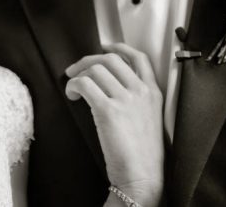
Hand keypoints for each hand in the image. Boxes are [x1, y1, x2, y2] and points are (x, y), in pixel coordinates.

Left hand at [65, 43, 163, 206]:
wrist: (142, 179)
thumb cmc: (141, 153)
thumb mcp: (149, 118)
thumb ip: (136, 97)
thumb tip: (107, 80)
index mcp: (153, 92)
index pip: (139, 58)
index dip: (118, 47)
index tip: (103, 46)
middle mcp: (141, 91)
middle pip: (110, 59)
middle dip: (87, 61)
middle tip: (74, 71)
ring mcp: (126, 99)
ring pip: (95, 69)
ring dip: (77, 75)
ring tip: (72, 89)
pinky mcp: (108, 110)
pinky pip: (84, 84)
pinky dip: (73, 86)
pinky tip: (72, 96)